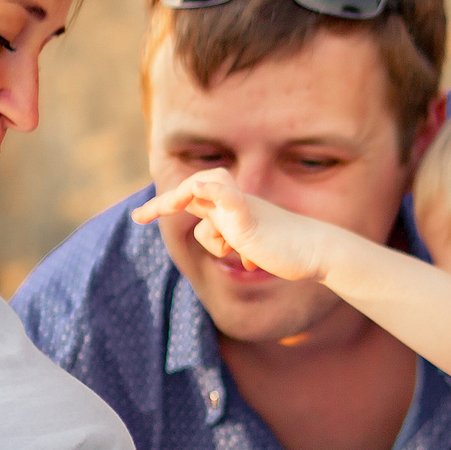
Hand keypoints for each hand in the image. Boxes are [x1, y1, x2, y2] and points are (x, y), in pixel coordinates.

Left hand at [131, 170, 347, 285]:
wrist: (313, 250)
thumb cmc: (285, 249)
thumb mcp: (254, 246)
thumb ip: (243, 243)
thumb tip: (243, 257)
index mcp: (228, 209)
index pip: (191, 198)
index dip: (163, 205)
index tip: (138, 217)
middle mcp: (230, 204)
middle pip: (190, 192)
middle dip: (161, 205)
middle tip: (137, 218)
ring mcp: (239, 210)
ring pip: (206, 220)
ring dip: (216, 242)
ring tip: (246, 252)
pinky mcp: (248, 219)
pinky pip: (227, 200)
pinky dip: (216, 196)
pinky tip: (209, 196)